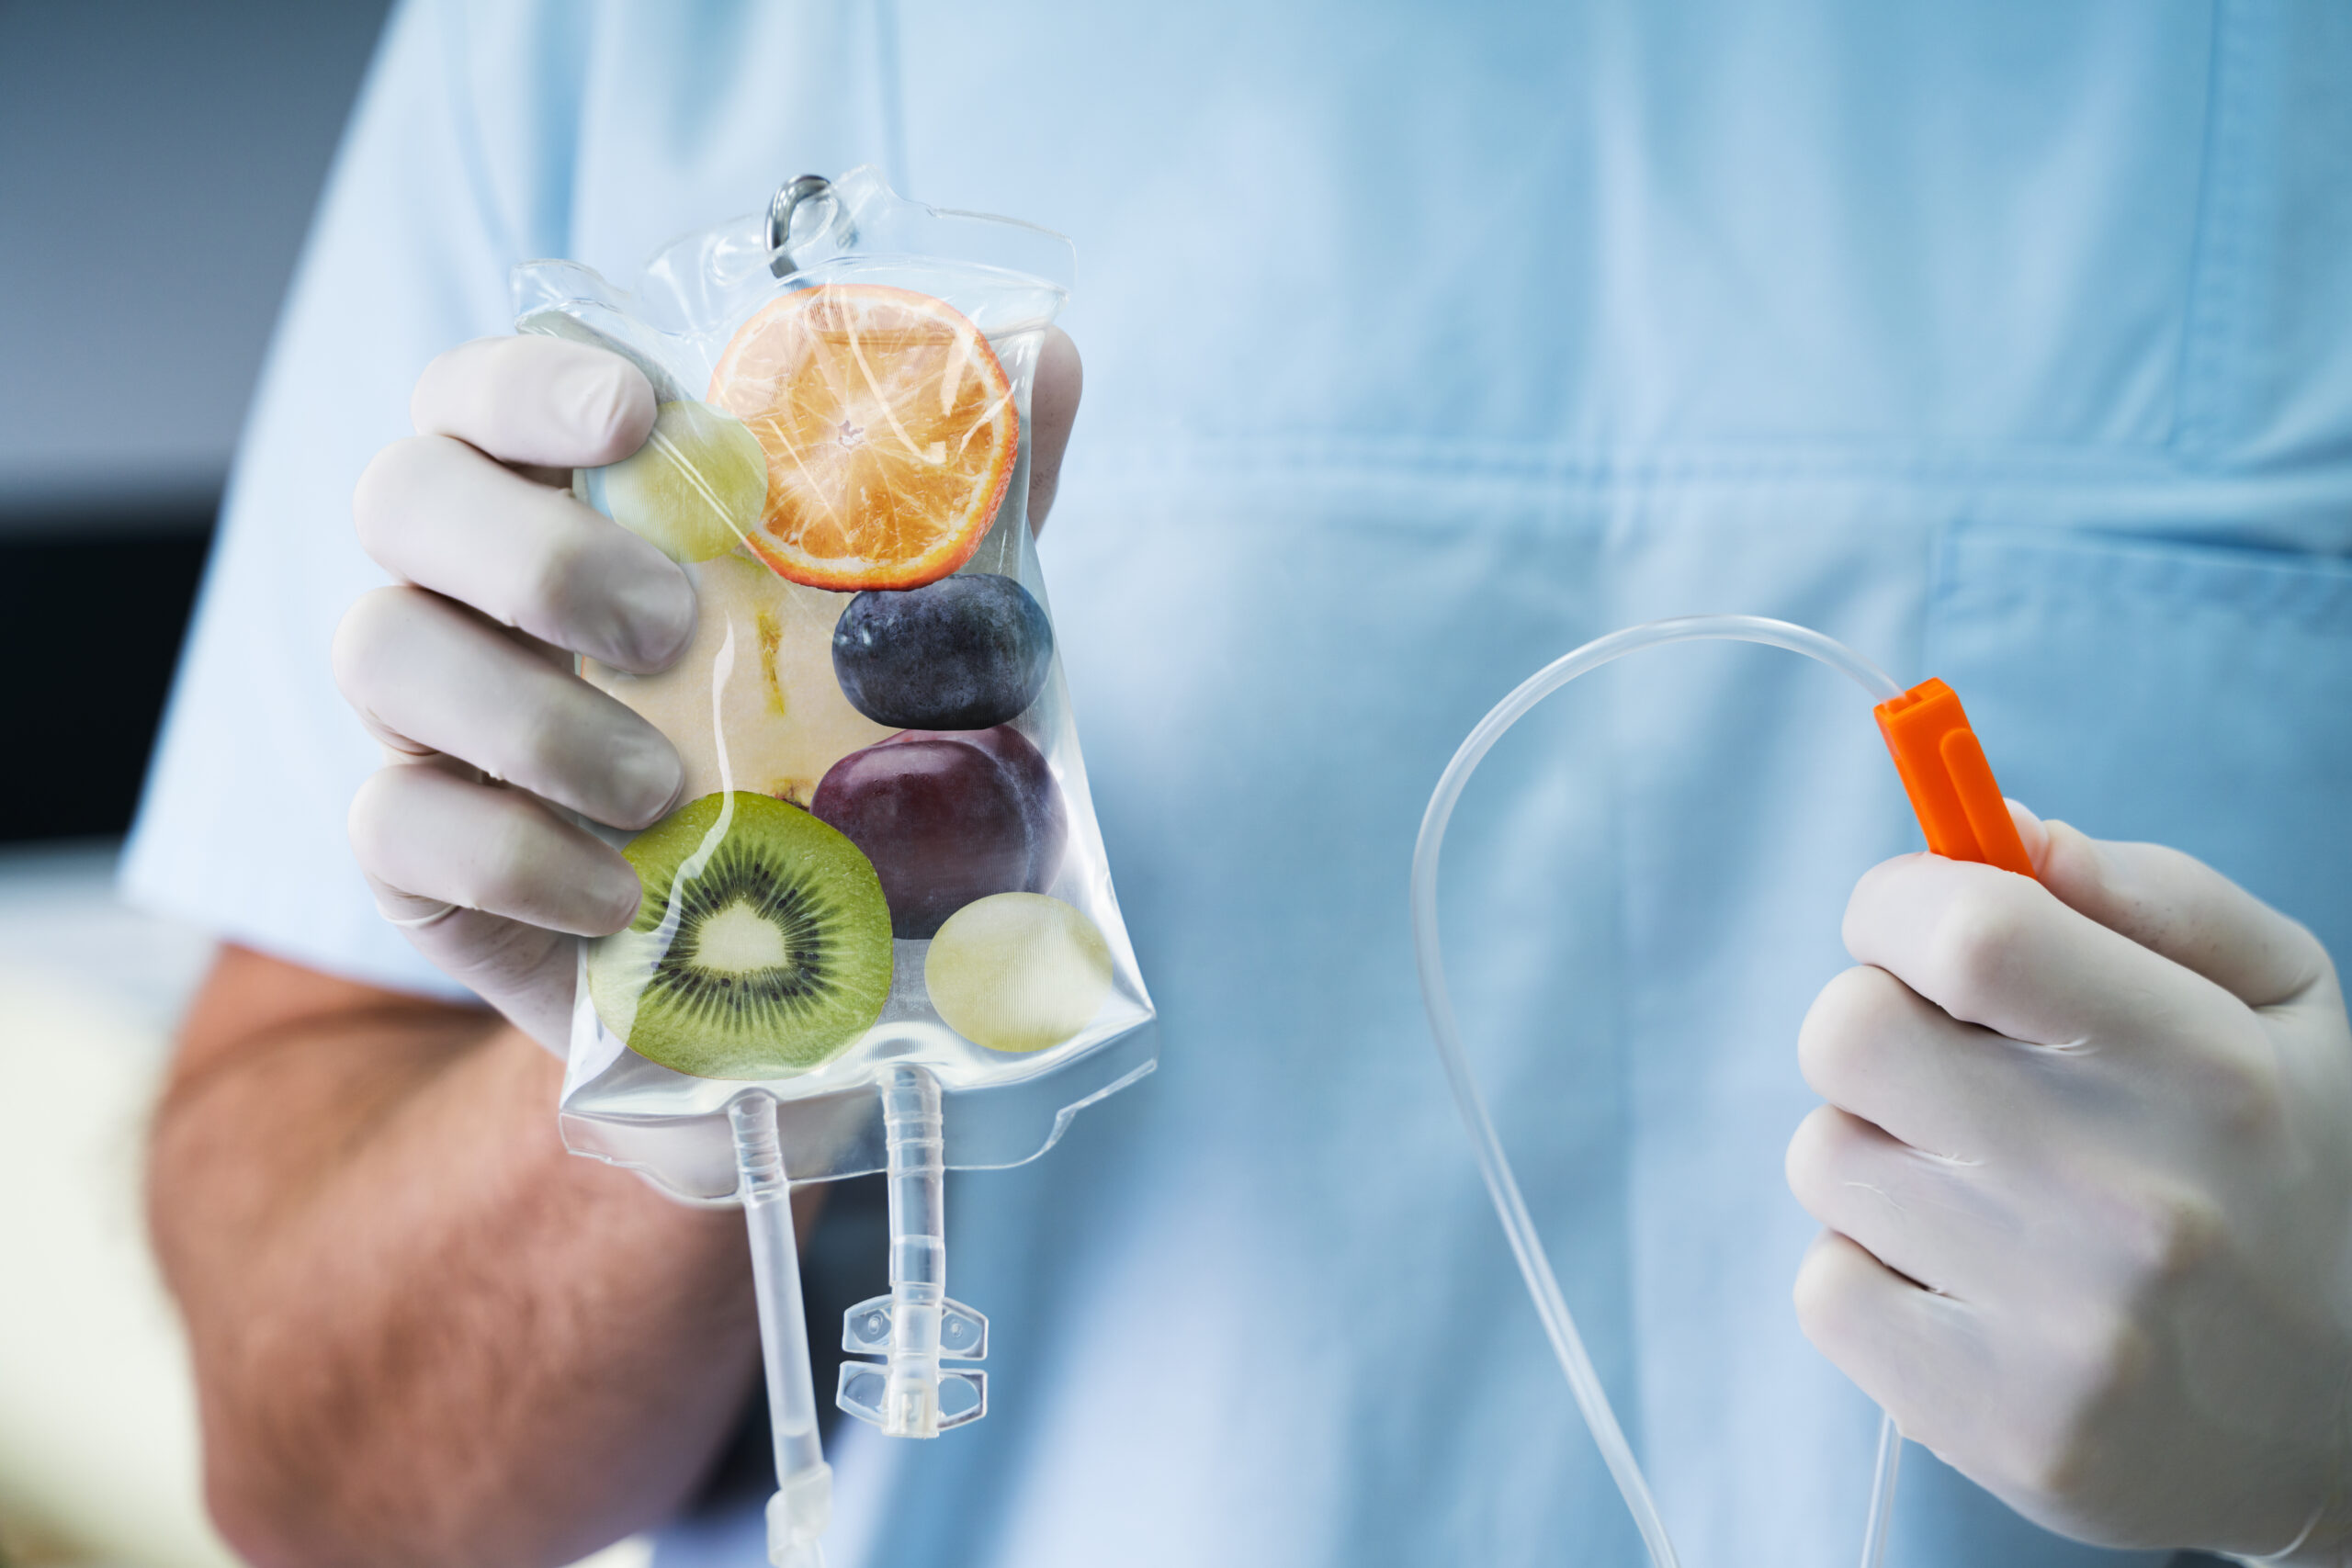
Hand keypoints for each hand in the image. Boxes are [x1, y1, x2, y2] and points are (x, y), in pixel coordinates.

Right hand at [333, 331, 1085, 1048]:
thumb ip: (970, 502)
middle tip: (671, 625)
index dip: (532, 382)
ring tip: (667, 786)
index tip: (642, 417)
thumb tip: (1048, 350)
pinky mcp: (417, 856)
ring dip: (531, 715)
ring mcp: (429, 719)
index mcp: (571, 501)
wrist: (809, 975)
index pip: (481, 387)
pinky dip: (514, 855)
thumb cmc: (841, 764)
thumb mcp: (925, 639)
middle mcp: (474, 588)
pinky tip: (623, 893)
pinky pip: (393, 823)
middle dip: (532, 550)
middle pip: (401, 496)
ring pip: (380, 650)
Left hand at [1787, 804, 2351, 1558]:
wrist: (2346, 1426)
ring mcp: (2062, 1325)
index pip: (1970, 933)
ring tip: (1986, 1195)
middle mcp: (2133, 1197)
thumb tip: (2001, 829)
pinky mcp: (1995, 1425)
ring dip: (1880, 1156)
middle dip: (1877, 1028)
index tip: (1913, 927)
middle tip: (1950, 1068)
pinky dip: (1872, 1275)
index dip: (1899, 905)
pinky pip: (1824, 1289)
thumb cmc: (2286, 1173)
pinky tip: (1972, 1287)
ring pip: (1825, 1158)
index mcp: (2206, 1069)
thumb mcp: (2281, 1007)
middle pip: (1848, 1033)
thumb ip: (2149, 896)